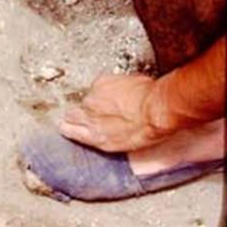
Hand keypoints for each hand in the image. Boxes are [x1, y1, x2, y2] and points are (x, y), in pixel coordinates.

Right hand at [59, 73, 177, 151]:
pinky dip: (108, 87)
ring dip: (98, 99)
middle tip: (99, 113)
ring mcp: (92, 99)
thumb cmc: (149, 129)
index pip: (69, 129)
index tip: (70, 125)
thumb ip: (103, 137)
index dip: (70, 126)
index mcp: (95, 136)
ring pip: (88, 98)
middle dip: (81, 113)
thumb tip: (101, 131)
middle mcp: (87, 117)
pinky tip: (122, 91)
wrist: (158, 107)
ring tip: (118, 102)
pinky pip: (100, 85)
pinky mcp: (100, 82)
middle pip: (73, 112)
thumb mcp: (124, 144)